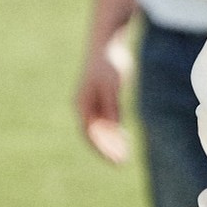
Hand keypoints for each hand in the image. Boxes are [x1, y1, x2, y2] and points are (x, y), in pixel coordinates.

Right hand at [73, 35, 133, 163]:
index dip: (101, 149)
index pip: (89, 134)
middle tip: (121, 162)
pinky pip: (104, 121)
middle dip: (107, 149)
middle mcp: (84, 106)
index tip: (115, 160)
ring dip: (110, 142)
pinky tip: (124, 137)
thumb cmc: (109, 63)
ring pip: (99, 129)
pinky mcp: (100, 98)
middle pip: (94, 135)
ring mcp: (91, 102)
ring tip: (124, 154)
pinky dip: (113, 131)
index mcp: (83, 104)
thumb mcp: (112, 86)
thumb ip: (112, 106)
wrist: (107, 43)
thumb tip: (114, 128)